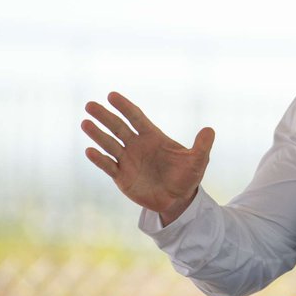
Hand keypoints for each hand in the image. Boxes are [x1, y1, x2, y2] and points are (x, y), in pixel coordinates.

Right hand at [81, 91, 215, 225]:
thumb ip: (202, 146)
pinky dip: (99, 159)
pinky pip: (108, 165)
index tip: (111, 95)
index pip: (136, 117)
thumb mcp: (198, 161)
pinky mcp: (122, 177)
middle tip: (90, 105)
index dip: (124, 106)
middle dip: (105, 116)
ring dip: (97, 134)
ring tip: (85, 123)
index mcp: (153, 137)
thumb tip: (210, 130)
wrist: (177, 200)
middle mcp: (137, 145)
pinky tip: (90, 150)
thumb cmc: (187, 177)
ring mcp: (128, 160)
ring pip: (110, 144)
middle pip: (118, 127)